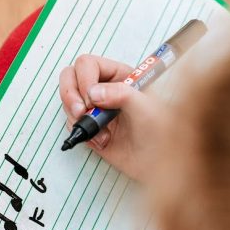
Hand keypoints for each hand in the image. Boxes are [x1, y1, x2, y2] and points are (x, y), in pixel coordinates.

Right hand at [59, 55, 165, 180]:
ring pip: (68, 101)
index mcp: (120, 75)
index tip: (92, 99)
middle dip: (70, 95)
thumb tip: (93, 92)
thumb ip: (122, 94)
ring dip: (77, 117)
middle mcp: (105, 88)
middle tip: (81, 112)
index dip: (85, 79)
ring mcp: (95, 108)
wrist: (158, 164)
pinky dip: (82, 133)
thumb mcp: (147, 108)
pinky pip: (72, 124)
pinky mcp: (91, 128)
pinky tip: (101, 140)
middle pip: (70, 76)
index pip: (88, 64)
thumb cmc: (161, 133)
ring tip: (100, 131)